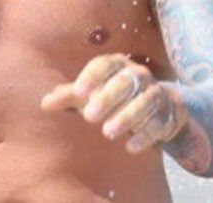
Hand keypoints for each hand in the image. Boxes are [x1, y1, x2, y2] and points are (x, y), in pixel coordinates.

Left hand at [41, 54, 183, 153]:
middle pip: (124, 82)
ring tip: (107, 132)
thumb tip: (44, 103)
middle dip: (108, 98)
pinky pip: (158, 123)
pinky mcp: (168, 113)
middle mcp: (138, 74)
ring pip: (143, 102)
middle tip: (89, 116)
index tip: (78, 92)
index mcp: (117, 64)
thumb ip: (69, 96)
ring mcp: (155, 92)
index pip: (104, 64)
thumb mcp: (91, 93)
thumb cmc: (113, 95)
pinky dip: (145, 136)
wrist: (156, 104)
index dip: (91, 76)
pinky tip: (131, 147)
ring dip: (126, 117)